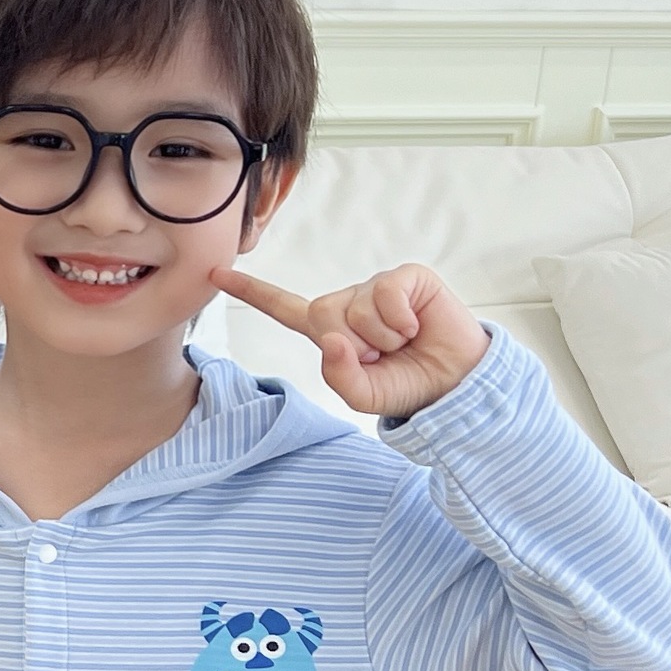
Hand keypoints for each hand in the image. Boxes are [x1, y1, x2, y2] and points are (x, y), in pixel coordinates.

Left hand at [210, 262, 489, 419]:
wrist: (454, 383)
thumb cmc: (407, 385)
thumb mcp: (363, 396)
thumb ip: (338, 376)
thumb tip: (334, 339)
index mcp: (329, 331)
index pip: (283, 309)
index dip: (251, 293)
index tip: (216, 274)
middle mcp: (348, 304)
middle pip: (320, 314)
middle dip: (354, 345)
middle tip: (382, 355)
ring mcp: (375, 288)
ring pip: (355, 309)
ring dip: (382, 337)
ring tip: (404, 342)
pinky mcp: (405, 278)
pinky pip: (385, 295)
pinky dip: (401, 320)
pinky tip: (416, 327)